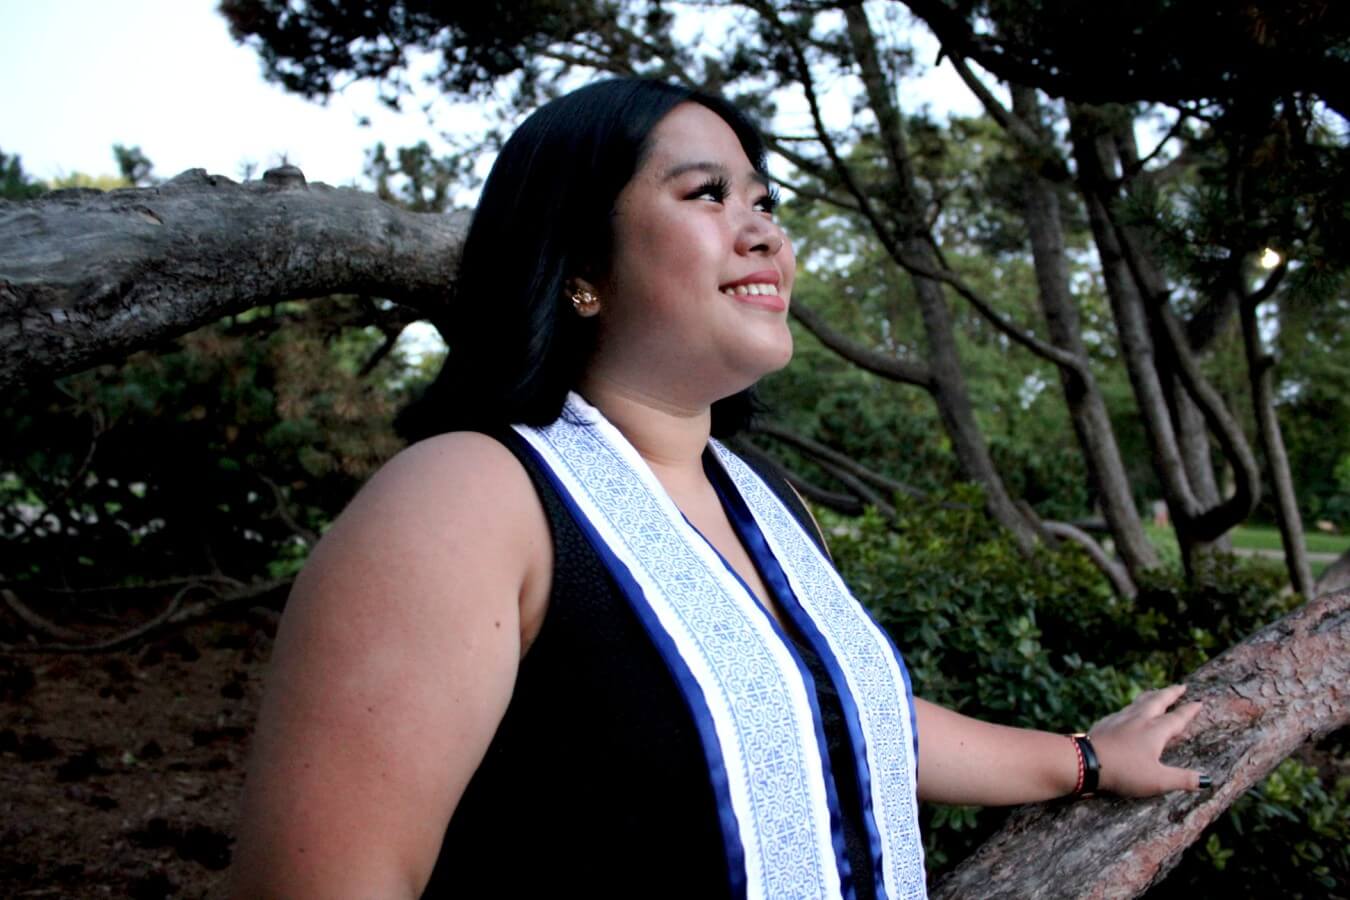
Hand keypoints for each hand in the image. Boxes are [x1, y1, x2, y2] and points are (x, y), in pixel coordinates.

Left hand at [1087, 684, 1206, 796]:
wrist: (1085, 761)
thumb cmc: (1124, 772)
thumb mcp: (1158, 781)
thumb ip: (1183, 779)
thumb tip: (1207, 780)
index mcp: (1155, 731)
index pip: (1177, 718)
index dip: (1189, 711)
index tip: (1199, 702)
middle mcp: (1139, 719)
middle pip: (1158, 700)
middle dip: (1171, 693)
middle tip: (1180, 686)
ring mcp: (1120, 719)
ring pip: (1139, 702)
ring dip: (1151, 696)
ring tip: (1156, 692)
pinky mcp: (1105, 723)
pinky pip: (1123, 710)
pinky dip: (1132, 706)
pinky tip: (1127, 711)